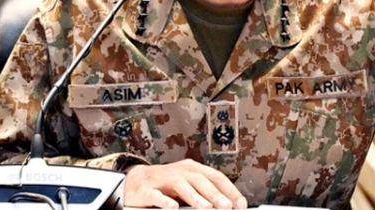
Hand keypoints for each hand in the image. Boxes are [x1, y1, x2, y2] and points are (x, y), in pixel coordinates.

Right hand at [123, 159, 246, 208]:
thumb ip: (203, 193)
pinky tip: (173, 207)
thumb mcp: (187, 186)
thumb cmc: (165, 185)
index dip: (229, 189)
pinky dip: (165, 200)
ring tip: (206, 208)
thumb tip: (225, 205)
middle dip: (215, 194)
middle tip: (227, 206)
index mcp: (192, 169)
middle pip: (200, 179)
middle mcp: (179, 171)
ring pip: (181, 185)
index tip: (240, 204)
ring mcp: (162, 179)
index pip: (215, 176)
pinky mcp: (146, 190)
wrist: (134, 181)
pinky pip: (156, 195)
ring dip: (195, 197)